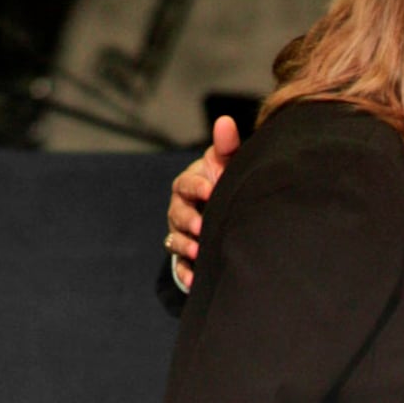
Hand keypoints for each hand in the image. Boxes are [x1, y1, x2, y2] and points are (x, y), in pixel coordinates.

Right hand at [163, 114, 241, 287]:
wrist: (228, 215)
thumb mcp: (226, 165)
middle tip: (201, 226)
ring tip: (198, 252)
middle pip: (177, 213)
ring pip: (175, 239)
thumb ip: (227, 147)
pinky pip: (182, 267)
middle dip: (188, 220)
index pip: (187, 184)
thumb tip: (226, 121)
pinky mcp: (186, 257)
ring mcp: (181, 234)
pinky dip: (187, 273)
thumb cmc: (226, 183)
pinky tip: (196, 281)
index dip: (196, 187)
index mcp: (189, 185)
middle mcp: (181, 209)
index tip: (210, 190)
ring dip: (184, 246)